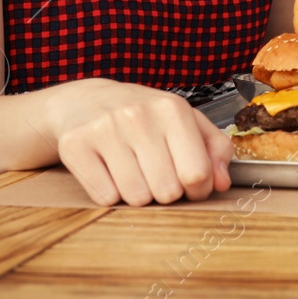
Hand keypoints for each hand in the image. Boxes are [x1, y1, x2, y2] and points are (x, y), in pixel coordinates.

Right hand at [43, 78, 232, 206]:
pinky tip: (109, 172)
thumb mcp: (186, 121)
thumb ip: (214, 149)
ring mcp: (105, 129)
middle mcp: (139, 116)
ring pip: (136, 198)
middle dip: (166, 192)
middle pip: (167, 191)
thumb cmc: (145, 116)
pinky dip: (110, 194)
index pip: (197, 173)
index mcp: (172, 109)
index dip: (198, 189)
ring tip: (133, 171)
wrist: (86, 100)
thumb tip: (222, 184)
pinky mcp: (75, 145)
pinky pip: (104, 197)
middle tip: (157, 175)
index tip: (191, 185)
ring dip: (137, 194)